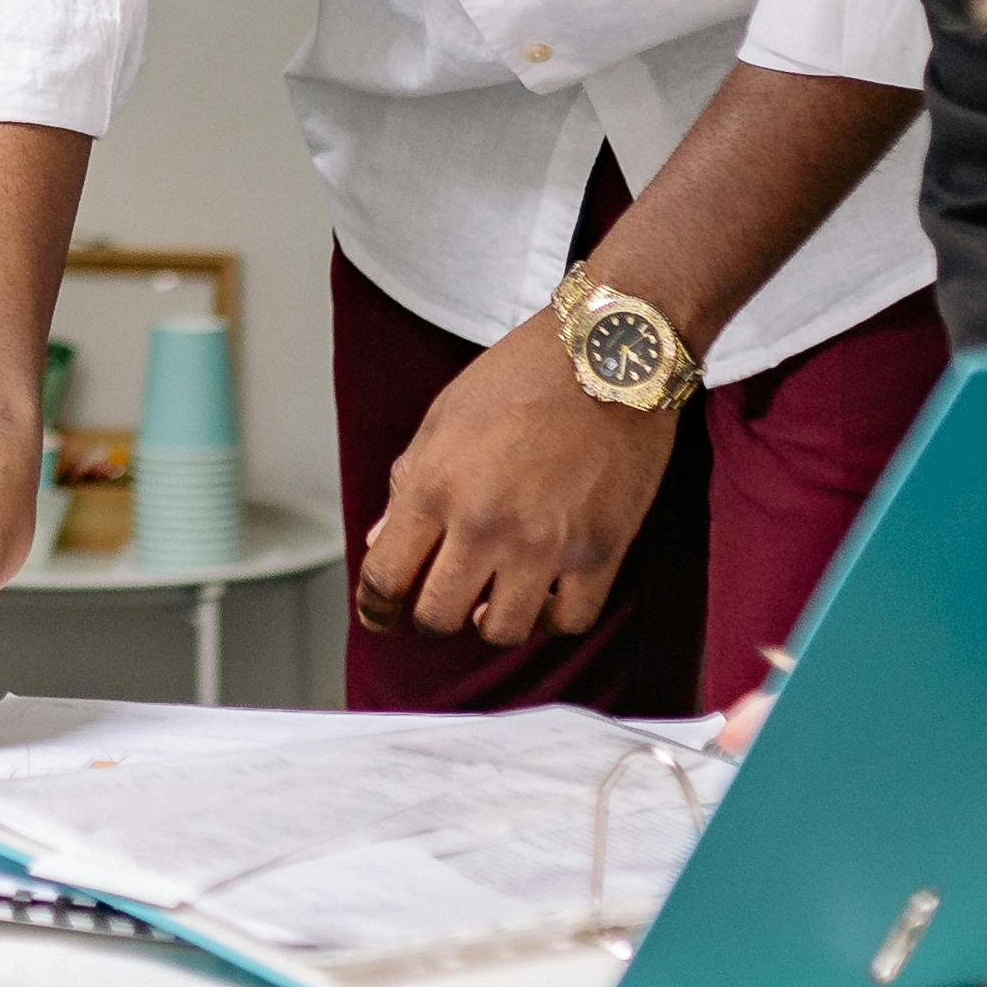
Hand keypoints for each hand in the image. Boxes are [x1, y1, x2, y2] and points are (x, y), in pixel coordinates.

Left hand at [355, 314, 676, 649]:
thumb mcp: (443, 417)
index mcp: (436, 487)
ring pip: (501, 630)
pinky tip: (545, 595)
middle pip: (439, 616)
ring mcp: (545, 544)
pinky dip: (552, 617)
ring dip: (490, 620)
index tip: (380, 615)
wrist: (611, 355)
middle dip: (432, 616)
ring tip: (494, 596)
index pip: (386, 577)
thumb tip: (381, 540)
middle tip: (443, 601)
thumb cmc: (523, 376)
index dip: (375, 606)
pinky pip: (568, 621)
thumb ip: (410, 484)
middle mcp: (485, 524)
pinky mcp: (599, 552)